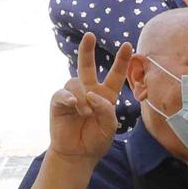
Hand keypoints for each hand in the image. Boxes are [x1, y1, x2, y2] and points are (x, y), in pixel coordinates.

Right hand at [50, 31, 130, 164]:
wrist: (78, 153)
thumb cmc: (96, 139)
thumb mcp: (109, 126)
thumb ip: (105, 109)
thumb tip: (91, 94)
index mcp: (106, 95)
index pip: (115, 74)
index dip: (121, 61)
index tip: (128, 45)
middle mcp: (89, 91)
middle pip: (87, 65)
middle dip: (87, 50)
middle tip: (90, 35)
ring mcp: (73, 95)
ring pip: (76, 82)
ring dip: (83, 97)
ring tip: (86, 113)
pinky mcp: (59, 102)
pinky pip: (62, 93)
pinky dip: (69, 98)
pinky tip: (72, 104)